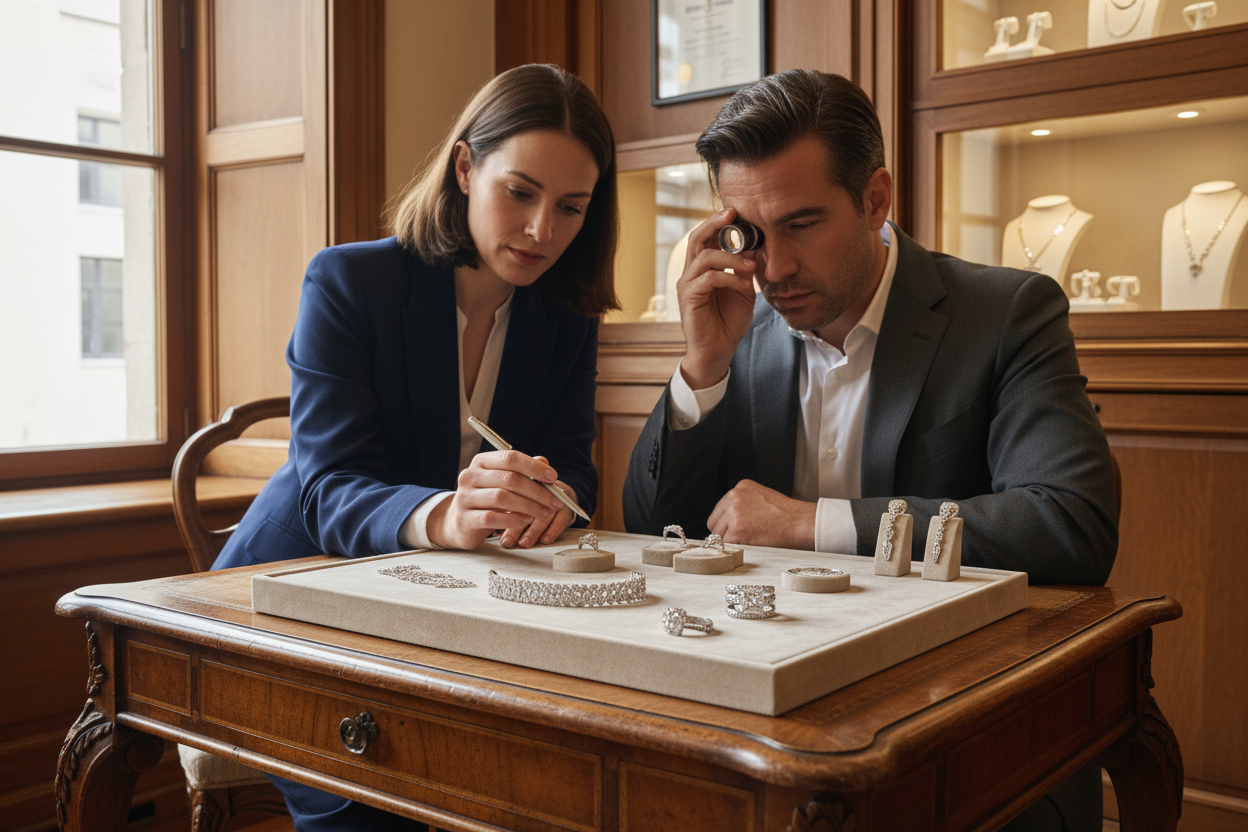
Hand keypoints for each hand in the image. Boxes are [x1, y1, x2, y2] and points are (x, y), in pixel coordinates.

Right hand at [426, 450, 566, 550]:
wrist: (459, 523)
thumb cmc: (487, 499)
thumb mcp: (504, 482)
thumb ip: (523, 472)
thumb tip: (544, 461)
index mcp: (481, 462)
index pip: (510, 458)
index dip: (534, 467)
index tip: (553, 477)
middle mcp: (470, 476)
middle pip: (509, 479)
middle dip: (537, 490)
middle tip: (556, 501)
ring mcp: (464, 497)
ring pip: (502, 498)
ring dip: (529, 506)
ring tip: (545, 512)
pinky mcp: (464, 518)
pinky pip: (493, 517)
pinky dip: (514, 519)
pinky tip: (527, 520)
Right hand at [677, 208, 758, 389]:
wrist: (718, 352)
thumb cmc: (728, 323)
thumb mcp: (743, 291)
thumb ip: (745, 270)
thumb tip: (757, 247)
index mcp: (702, 269)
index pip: (705, 238)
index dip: (718, 223)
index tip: (736, 211)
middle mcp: (691, 273)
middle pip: (696, 238)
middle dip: (714, 223)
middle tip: (733, 214)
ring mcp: (687, 285)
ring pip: (704, 256)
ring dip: (731, 257)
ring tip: (750, 265)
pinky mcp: (689, 298)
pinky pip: (708, 278)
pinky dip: (729, 278)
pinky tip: (743, 286)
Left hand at [707, 479, 815, 550]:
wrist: (803, 523)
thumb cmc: (789, 515)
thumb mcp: (762, 498)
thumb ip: (744, 504)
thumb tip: (727, 520)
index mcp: (741, 487)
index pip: (720, 509)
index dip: (727, 523)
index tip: (737, 529)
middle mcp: (735, 496)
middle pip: (714, 522)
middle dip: (726, 533)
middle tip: (746, 537)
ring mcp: (734, 512)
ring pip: (718, 535)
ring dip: (732, 541)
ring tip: (753, 539)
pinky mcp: (738, 529)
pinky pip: (727, 546)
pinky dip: (737, 549)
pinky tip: (754, 543)